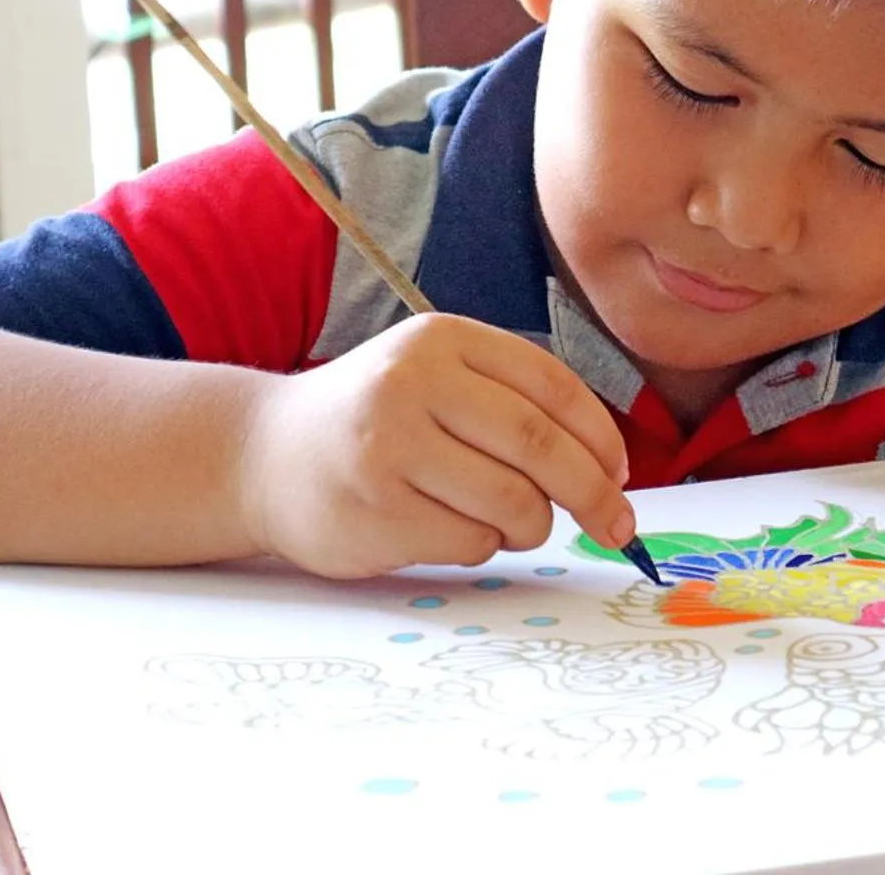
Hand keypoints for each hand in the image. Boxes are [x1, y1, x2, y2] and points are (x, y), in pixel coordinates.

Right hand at [239, 313, 633, 578]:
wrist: (264, 454)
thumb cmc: (376, 421)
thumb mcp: (437, 378)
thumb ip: (515, 404)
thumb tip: (610, 471)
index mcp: (443, 340)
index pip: (554, 387)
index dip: (602, 439)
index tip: (621, 476)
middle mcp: (412, 383)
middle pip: (541, 446)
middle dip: (593, 495)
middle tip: (615, 527)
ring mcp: (388, 447)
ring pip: (513, 502)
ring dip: (532, 526)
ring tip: (511, 522)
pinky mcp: (374, 509)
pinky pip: (471, 541)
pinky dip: (482, 545)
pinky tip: (448, 527)